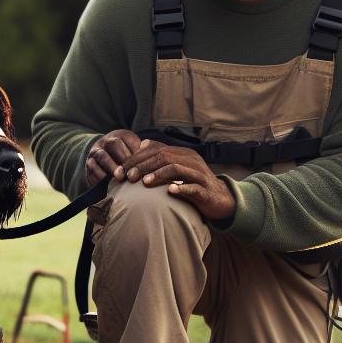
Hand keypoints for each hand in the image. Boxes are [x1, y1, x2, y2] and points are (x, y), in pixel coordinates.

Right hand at [83, 129, 142, 186]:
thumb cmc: (124, 158)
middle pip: (114, 144)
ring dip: (112, 167)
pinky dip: (100, 176)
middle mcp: (107, 141)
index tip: (142, 163)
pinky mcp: (89, 163)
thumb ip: (141, 154)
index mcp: (121, 135)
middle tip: (131, 171)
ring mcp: (96, 151)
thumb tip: (151, 161)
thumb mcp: (133, 152)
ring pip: (102, 156)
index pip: (128, 139)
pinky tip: (108, 183)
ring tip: (120, 177)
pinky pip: (93, 168)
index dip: (135, 151)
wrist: (102, 161)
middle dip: (123, 158)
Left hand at [119, 143, 235, 221]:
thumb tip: (143, 143)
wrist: (220, 199)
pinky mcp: (205, 190)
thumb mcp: (177, 168)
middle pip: (163, 157)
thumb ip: (161, 155)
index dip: (137, 159)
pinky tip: (170, 191)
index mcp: (182, 154)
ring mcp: (199, 174)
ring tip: (144, 182)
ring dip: (158, 174)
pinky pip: (193, 187)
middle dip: (143, 166)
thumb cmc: (194, 183)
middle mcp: (190, 160)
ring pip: (177, 168)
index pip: (155, 150)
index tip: (121, 170)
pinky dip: (181, 188)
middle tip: (128, 177)